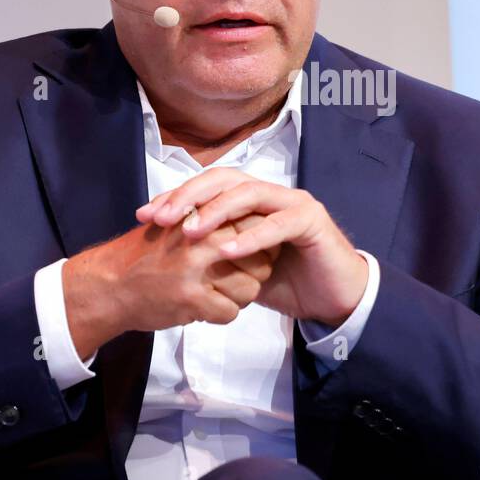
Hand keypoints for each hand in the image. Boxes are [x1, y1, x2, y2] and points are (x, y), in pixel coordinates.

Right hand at [62, 212, 280, 359]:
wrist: (109, 284)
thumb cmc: (147, 254)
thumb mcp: (179, 223)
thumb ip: (214, 219)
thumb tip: (258, 223)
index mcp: (203, 217)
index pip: (257, 228)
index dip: (260, 246)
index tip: (249, 255)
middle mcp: (202, 239)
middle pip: (262, 260)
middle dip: (255, 274)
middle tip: (236, 279)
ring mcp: (196, 270)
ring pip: (250, 289)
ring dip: (239, 297)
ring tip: (219, 294)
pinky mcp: (190, 299)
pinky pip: (230, 312)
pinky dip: (222, 314)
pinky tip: (205, 308)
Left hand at [135, 170, 368, 328]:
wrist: (334, 299)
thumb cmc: (288, 283)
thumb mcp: (239, 270)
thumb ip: (212, 255)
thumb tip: (168, 255)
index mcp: (252, 201)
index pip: (208, 186)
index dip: (176, 196)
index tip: (145, 217)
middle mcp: (271, 194)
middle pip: (225, 179)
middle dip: (189, 196)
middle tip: (161, 218)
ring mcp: (293, 203)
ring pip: (250, 193)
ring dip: (217, 210)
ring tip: (191, 231)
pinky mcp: (312, 220)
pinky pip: (277, 224)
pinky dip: (251, 236)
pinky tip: (227, 251)